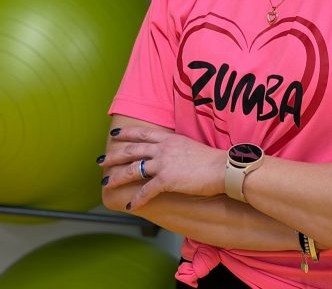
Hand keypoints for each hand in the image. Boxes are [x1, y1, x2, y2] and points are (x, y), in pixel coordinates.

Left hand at [101, 126, 225, 210]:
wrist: (222, 168)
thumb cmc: (211, 160)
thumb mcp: (189, 146)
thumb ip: (176, 148)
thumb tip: (169, 153)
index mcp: (169, 139)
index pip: (143, 134)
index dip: (127, 133)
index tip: (116, 134)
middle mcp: (163, 148)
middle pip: (132, 150)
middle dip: (114, 156)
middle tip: (101, 161)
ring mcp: (164, 163)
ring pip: (134, 169)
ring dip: (117, 177)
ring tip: (106, 184)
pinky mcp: (167, 180)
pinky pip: (147, 190)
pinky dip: (137, 199)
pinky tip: (131, 205)